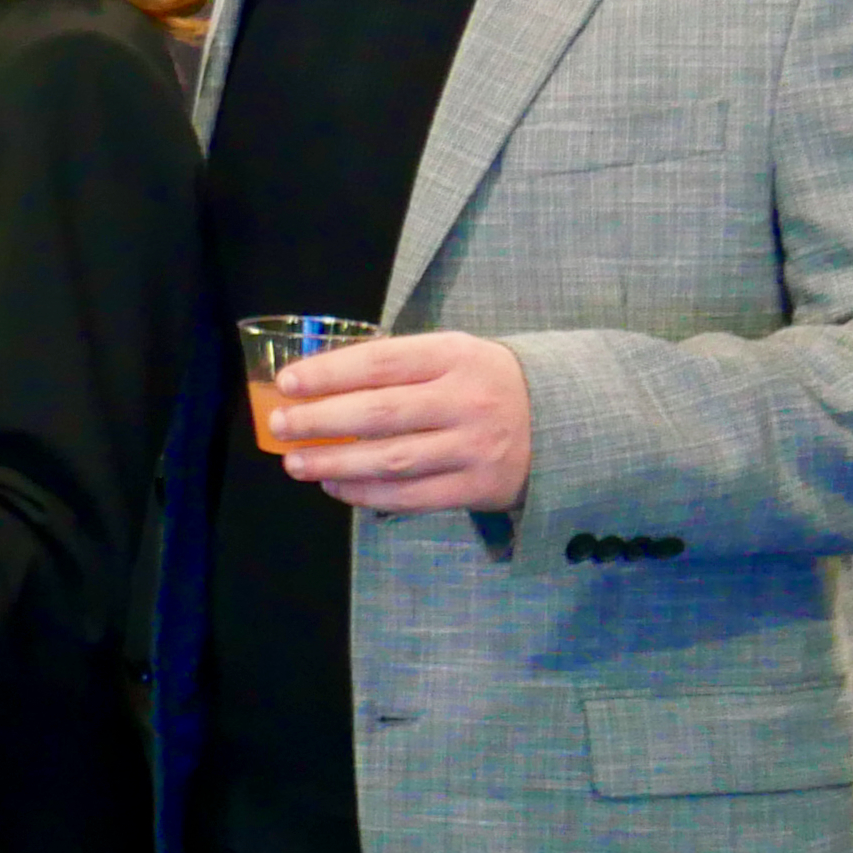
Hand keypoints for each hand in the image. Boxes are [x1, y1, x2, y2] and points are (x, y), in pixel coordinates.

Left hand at [266, 330, 531, 513]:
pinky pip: (412, 496)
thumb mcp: (458, 356)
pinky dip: (368, 494)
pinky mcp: (480, 487)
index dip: (328, 373)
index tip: (287, 383)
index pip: (379, 362)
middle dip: (320, 420)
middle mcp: (467, 400)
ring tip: (296, 463)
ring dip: (335, 464)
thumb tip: (323, 382)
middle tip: (280, 424)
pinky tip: (336, 487)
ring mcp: (475, 447)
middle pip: (378, 413)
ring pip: (391, 460)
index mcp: (457, 356)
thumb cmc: (492, 384)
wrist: (572, 421)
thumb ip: (403, 366)